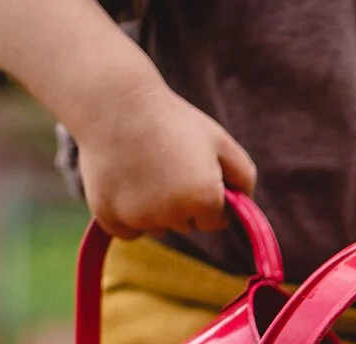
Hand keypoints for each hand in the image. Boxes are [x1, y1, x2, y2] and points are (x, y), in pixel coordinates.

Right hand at [76, 75, 255, 238]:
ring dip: (155, 209)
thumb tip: (246, 208)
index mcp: (204, 199)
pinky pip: (128, 231)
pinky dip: (127, 215)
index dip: (208, 196)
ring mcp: (139, 217)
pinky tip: (124, 182)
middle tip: (165, 163)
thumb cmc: (172, 120)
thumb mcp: (219, 140)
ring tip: (142, 167)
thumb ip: (243, 176)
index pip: (216, 221)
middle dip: (182, 203)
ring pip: (158, 228)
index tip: (194, 171)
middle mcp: (173, 214)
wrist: (113, 100)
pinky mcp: (109, 217)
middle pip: (186, 226)